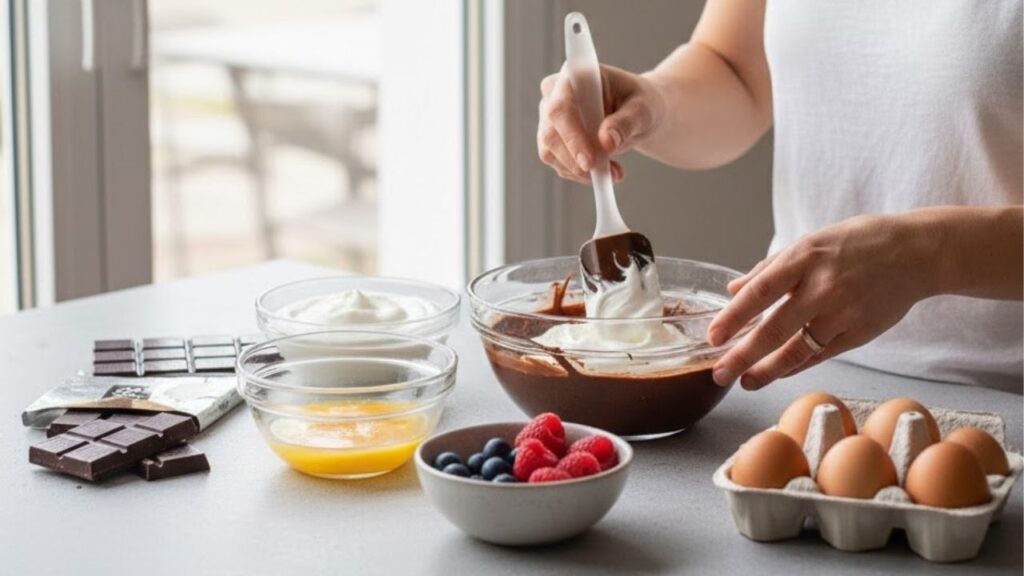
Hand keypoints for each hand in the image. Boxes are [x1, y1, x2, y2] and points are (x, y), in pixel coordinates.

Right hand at [538, 64, 664, 183]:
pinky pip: (558, 164)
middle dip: (575, 160)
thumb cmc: (641, 102)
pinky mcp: (552, 139)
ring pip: (550, 152)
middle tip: (605, 174)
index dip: (571, 136)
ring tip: (615, 172)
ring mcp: (549, 117)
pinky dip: (581, 174)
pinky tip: (606, 171)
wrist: (637, 112)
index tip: (589, 162)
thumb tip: (607, 142)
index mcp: (576, 75)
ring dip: (580, 171)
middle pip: (550, 133)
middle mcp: (555, 94)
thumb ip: (626, 122)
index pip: (561, 106)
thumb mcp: (644, 109)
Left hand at [706, 214, 936, 389]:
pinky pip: (820, 355)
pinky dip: (796, 367)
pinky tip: (777, 373)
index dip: (734, 317)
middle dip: (743, 355)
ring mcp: (844, 313)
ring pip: (799, 350)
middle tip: (719, 373)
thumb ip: (770, 268)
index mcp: (805, 258)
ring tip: (745, 382)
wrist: (917, 253)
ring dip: (768, 371)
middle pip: (776, 329)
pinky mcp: (860, 333)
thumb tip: (733, 289)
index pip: (761, 291)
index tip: (713, 337)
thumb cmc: (857, 243)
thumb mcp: (811, 242)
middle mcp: (824, 287)